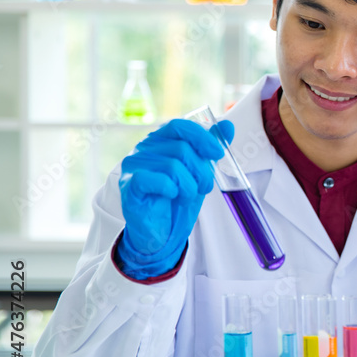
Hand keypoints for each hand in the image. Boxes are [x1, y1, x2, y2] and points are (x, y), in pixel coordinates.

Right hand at [117, 118, 232, 278]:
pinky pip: (157, 180)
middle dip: (201, 171)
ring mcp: (133, 165)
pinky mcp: (129, 185)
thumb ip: (210, 148)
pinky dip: (172, 190)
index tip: (218, 154)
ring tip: (186, 196)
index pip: (181, 126)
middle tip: (202, 187)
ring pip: (173, 166)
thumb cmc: (177, 197)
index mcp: (160, 140)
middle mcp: (144, 148)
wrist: (160, 230)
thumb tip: (227, 125)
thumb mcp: (199, 170)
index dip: (203, 138)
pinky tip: (171, 197)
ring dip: (189, 186)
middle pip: (182, 149)